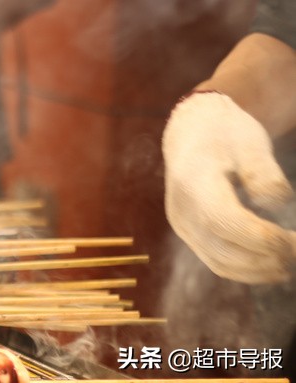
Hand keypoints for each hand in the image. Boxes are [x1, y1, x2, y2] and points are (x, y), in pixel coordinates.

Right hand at [163, 92, 295, 283]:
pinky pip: (216, 261)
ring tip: (290, 264)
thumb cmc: (225, 134)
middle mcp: (181, 210)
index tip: (293, 240)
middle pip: (221, 249)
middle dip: (265, 258)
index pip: (223, 221)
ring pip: (220, 262)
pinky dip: (246, 269)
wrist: (192, 133)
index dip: (259, 237)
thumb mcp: (250, 143)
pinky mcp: (189, 234)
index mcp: (193, 183)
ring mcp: (182, 226)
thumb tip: (278, 203)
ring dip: (258, 270)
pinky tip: (273, 264)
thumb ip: (264, 173)